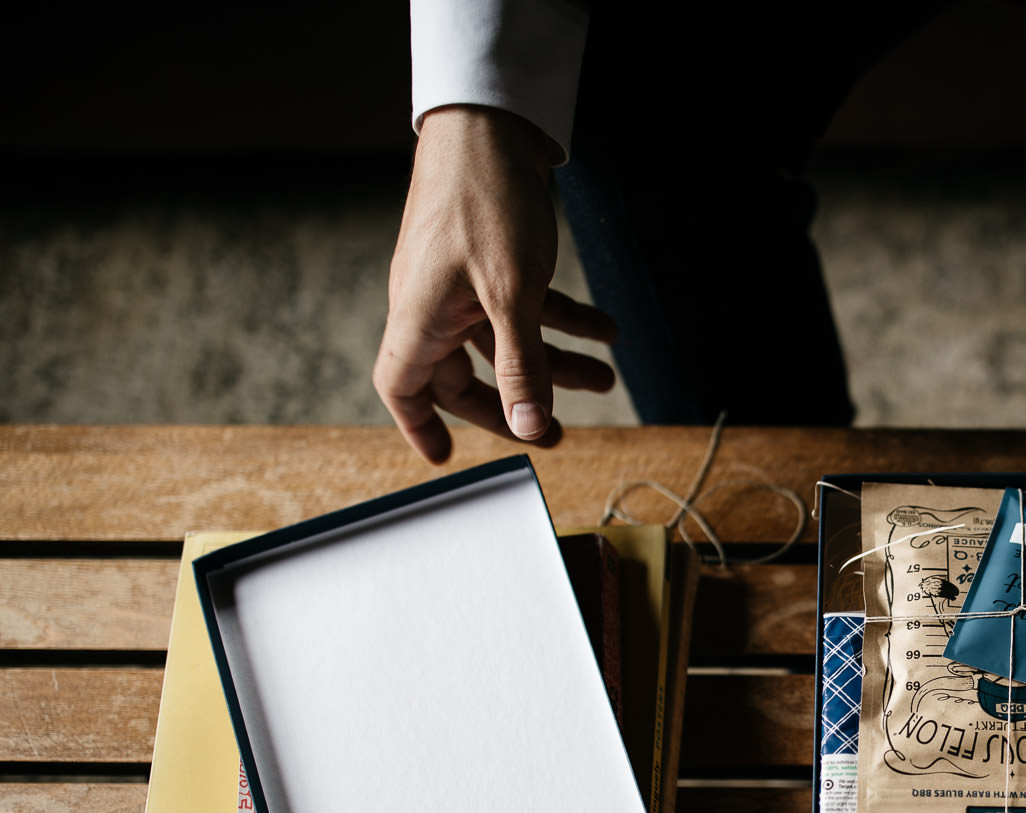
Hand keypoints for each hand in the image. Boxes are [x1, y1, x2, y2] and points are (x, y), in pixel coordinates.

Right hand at [373, 106, 618, 462]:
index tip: (446, 458)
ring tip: (604, 379)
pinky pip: (527, 306)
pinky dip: (565, 320)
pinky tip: (605, 330)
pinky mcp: (494, 261)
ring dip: (556, 363)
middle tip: (554, 432)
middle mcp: (435, 304)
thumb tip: (529, 424)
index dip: (420, 426)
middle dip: (515, 405)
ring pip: (509, 340)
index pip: (404, 388)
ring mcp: (463, 282)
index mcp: (419, 318)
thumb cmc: (484, 200)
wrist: (492, 124)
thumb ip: (523, 363)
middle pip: (466, 375)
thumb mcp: (511, 294)